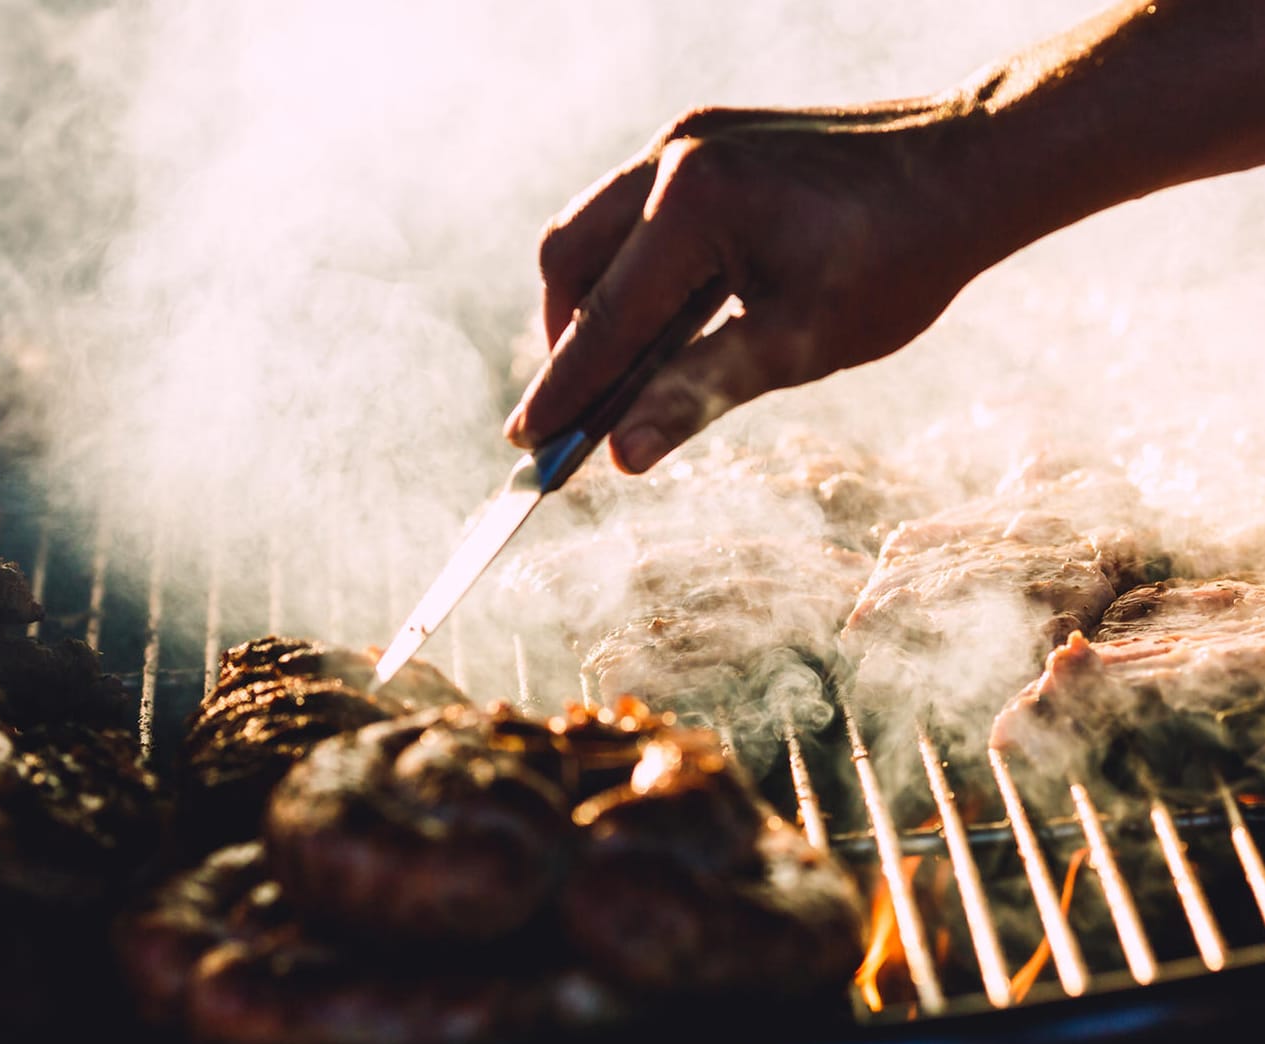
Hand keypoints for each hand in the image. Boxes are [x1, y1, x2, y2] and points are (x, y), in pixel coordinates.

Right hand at [505, 102, 986, 473]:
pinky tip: (660, 313)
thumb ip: (699, 393)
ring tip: (618, 369)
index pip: (604, 319)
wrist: (970, 166)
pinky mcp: (704, 136)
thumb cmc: (898, 261)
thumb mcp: (800, 343)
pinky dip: (627, 266)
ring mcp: (686, 137)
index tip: (525, 444)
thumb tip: (622, 454)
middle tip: (573, 409)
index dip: (563, 390)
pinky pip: (631, 207)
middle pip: (569, 257)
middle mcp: (675, 156)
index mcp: (696, 204)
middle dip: (565, 339)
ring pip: (592, 227)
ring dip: (592, 300)